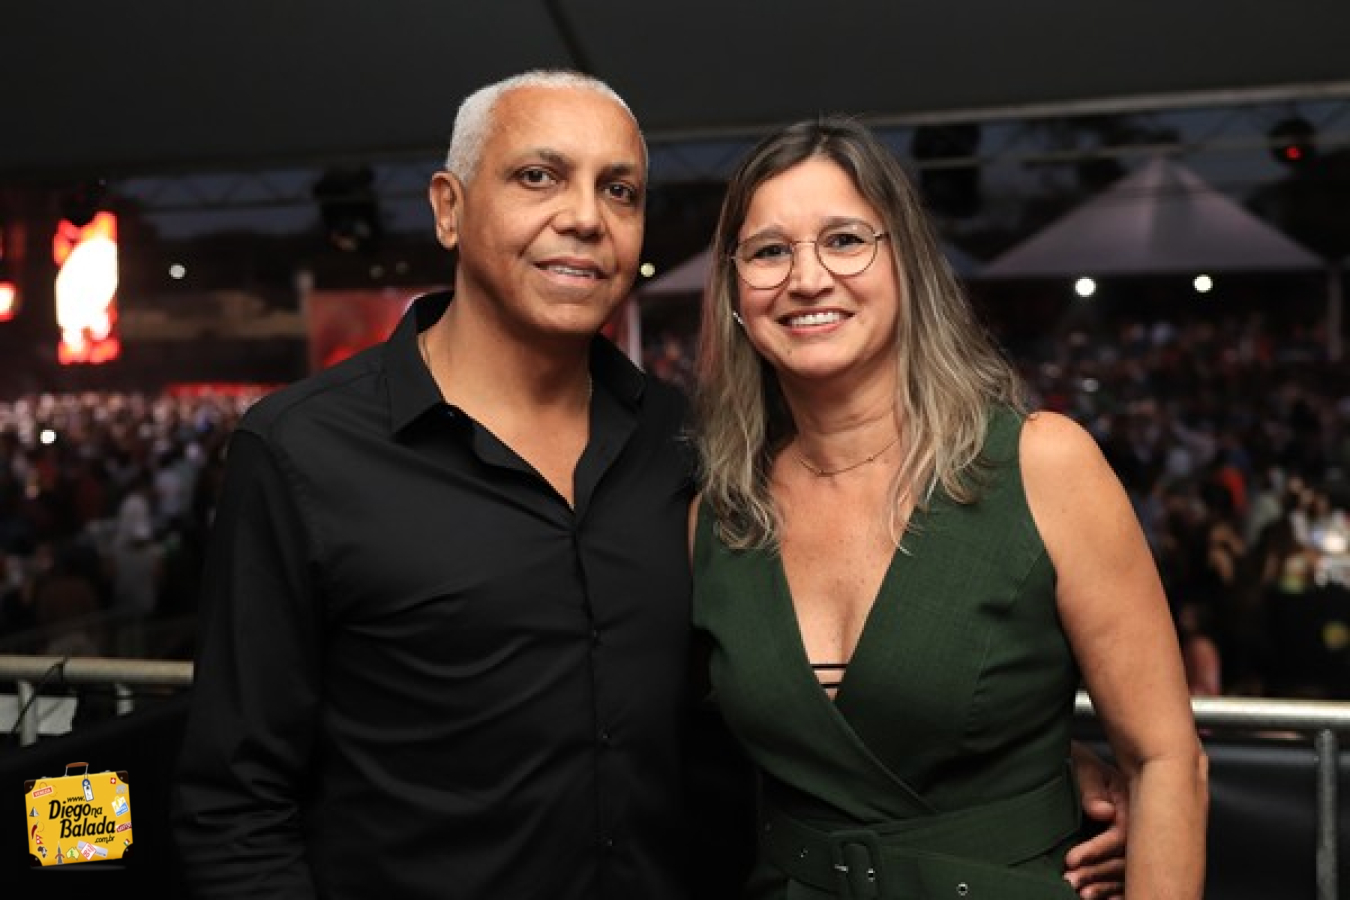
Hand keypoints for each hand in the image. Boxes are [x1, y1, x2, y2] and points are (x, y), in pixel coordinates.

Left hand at [1064, 743, 1127, 898]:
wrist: (1073, 760)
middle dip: (1099, 874)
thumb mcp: (1082, 767)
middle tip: (1071, 882)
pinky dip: (1112, 891)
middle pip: (1126, 859)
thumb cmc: (1076, 761)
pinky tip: (1098, 897)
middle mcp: (1137, 823)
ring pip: (1126, 872)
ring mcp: (1133, 839)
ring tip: (1078, 892)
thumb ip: (1091, 788)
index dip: (1096, 850)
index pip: (1121, 836)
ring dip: (1102, 885)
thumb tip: (1104, 812)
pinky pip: (1125, 877)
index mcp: (1132, 802)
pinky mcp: (1122, 850)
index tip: (1070, 860)